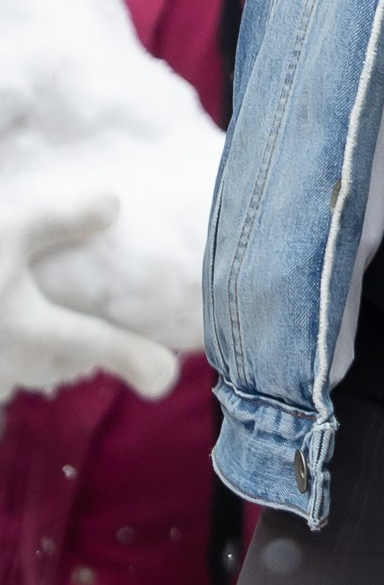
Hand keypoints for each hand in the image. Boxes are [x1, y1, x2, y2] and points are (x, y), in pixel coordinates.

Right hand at [0, 182, 179, 402]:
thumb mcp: (8, 226)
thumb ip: (61, 216)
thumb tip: (114, 203)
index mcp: (31, 333)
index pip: (99, 346)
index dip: (137, 360)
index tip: (167, 380)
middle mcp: (7, 363)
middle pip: (57, 362)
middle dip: (85, 352)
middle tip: (115, 341)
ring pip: (21, 368)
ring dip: (38, 352)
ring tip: (51, 330)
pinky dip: (10, 352)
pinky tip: (10, 328)